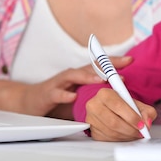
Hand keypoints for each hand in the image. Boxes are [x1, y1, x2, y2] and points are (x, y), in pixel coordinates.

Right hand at [19, 56, 133, 118]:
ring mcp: (59, 83)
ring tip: (101, 80)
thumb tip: (119, 100)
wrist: (30, 101)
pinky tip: (72, 97)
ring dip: (88, 77)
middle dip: (107, 66)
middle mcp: (71, 75)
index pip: (99, 66)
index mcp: (80, 75)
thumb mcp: (79, 96)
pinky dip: (65, 95)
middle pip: (90, 67)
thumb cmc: (57, 97)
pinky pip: (57, 93)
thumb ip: (95, 95)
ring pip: (75, 76)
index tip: (131, 59)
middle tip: (123, 67)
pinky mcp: (48, 94)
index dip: (115, 62)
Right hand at [85, 88, 155, 141]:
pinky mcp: (92, 130)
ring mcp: (91, 118)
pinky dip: (120, 139)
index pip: (118, 106)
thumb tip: (147, 122)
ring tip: (134, 134)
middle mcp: (94, 104)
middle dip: (130, 129)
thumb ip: (146, 111)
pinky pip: (107, 138)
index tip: (141, 124)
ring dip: (126, 136)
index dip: (132, 117)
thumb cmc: (123, 105)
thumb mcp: (137, 104)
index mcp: (104, 93)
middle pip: (113, 121)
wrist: (112, 109)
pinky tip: (126, 135)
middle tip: (140, 132)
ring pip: (111, 132)